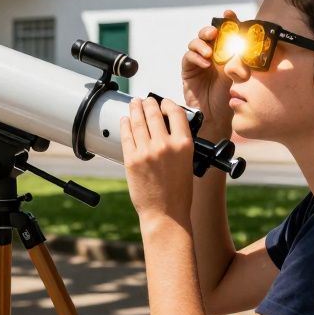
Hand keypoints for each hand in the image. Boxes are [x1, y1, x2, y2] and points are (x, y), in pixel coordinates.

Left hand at [121, 97, 193, 226]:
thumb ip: (178, 143)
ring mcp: (146, 151)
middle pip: (154, 114)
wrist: (166, 214)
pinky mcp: (131, 159)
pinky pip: (127, 136)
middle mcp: (165, 145)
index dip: (168, 104)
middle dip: (149, 103)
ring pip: (138, 121)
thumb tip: (166, 127)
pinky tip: (125, 120)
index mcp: (184, 145)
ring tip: (134, 104)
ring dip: (135, 109)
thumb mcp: (187, 163)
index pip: (175, 113)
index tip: (163, 103)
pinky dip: (125, 125)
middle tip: (145, 100)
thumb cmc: (179, 193)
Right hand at [183, 10, 236, 136]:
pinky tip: (205, 63)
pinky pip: (188, 57)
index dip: (227, 21)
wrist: (217, 116)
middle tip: (215, 33)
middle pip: (207, 34)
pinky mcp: (189, 70)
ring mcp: (199, 62)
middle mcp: (212, 55)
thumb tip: (245, 44)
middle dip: (210, 30)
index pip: (226, 32)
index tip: (229, 14)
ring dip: (202, 44)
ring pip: (195, 43)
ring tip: (210, 53)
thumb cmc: (229, 97)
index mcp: (226, 53)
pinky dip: (196, 57)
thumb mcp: (240, 75)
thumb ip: (241, 59)